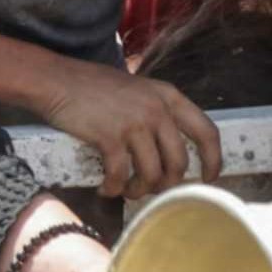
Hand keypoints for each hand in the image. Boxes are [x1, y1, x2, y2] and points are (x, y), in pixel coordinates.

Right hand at [36, 58, 219, 197]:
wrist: (57, 81)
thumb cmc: (93, 87)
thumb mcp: (137, 90)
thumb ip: (157, 112)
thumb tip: (169, 149)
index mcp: (168, 97)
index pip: (207, 131)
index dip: (213, 160)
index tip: (209, 179)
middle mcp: (156, 110)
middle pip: (179, 162)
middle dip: (168, 184)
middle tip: (153, 190)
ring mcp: (134, 123)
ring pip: (152, 174)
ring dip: (140, 190)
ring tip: (126, 191)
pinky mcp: (110, 137)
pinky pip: (120, 174)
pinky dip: (113, 188)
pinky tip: (105, 189)